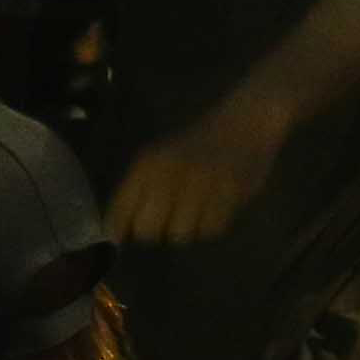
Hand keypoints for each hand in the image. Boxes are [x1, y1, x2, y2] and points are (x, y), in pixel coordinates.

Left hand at [110, 100, 286, 247]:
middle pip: (147, 229)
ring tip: (197, 211)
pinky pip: (210, 229)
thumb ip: (135, 193)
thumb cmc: (196, 147)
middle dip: (157, 230)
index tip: (124, 237)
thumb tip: (115, 235)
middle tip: (170, 219)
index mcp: (147, 165)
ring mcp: (200, 182)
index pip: (119, 212)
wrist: (244, 122)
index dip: (119, 230)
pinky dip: (212, 225)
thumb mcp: (158, 159)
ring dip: (187, 228)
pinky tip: (216, 207)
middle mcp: (169, 172)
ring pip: (180, 233)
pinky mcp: (229, 191)